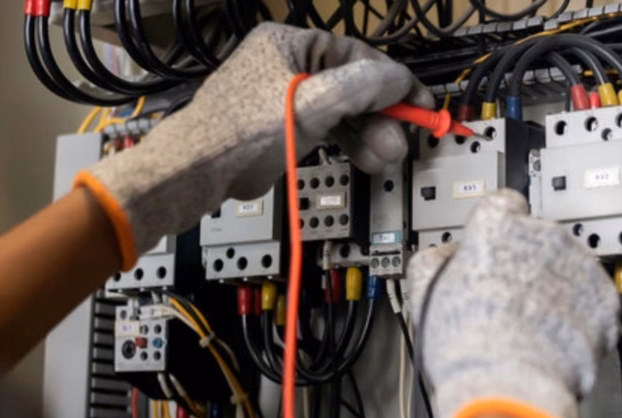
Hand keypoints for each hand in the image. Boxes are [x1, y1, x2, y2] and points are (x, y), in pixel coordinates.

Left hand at [76, 22, 431, 268]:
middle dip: (381, 116)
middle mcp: (291, 64)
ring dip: (369, 135)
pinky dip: (350, 143)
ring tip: (388, 157)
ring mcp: (288, 96)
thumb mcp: (313, 102)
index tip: (420, 105)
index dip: (394, 82)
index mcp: (292, 43)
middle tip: (401, 141)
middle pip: (353, 85)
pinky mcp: (287, 126)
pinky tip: (369, 160)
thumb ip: (363, 86)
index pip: (357, 55)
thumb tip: (402, 80)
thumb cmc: (246, 130)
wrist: (201, 170)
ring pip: (344, 111)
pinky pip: (330, 128)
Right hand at [407, 190, 618, 417]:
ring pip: (567, 267)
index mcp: (496, 225)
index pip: (502, 206)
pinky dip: (580, 315)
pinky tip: (556, 337)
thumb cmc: (467, 345)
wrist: (510, 386)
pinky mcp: (603, 297)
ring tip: (533, 326)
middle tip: (511, 299)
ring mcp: (578, 264)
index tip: (496, 248)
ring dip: (556, 288)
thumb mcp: (426, 293)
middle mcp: (542, 235)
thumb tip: (446, 256)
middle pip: (538, 239)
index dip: (497, 231)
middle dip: (528, 263)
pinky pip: (591, 298)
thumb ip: (437, 261)